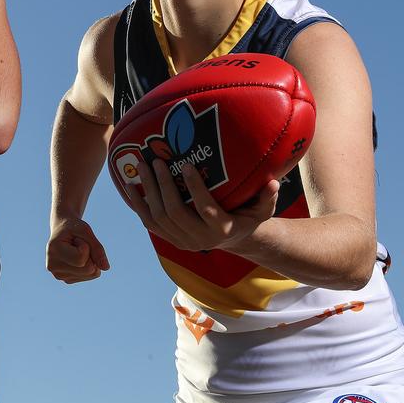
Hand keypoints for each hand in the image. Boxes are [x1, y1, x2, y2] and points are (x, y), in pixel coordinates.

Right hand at [46, 217, 109, 283]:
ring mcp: (59, 275)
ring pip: (91, 274)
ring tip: (77, 250)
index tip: (77, 239)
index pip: (81, 258)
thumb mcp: (85, 230)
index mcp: (53, 250)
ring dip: (90, 259)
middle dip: (90, 253)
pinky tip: (77, 258)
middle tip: (78, 244)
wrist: (62, 231)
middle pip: (88, 269)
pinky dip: (89, 265)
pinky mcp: (67, 280)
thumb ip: (97, 247)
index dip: (86, 246)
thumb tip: (106, 268)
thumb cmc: (73, 227)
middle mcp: (53, 266)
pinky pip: (90, 276)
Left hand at [120, 159, 278, 252]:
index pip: (206, 209)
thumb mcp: (263, 209)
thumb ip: (268, 197)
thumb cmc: (248, 216)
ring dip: (148, 191)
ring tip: (142, 166)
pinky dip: (138, 205)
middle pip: (175, 212)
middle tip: (156, 161)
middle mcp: (199, 239)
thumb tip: (274, 182)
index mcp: (222, 229)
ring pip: (159, 217)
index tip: (186, 165)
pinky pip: (149, 223)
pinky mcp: (170, 240)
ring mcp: (182, 241)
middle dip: (164, 186)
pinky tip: (130, 186)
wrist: (234, 239)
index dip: (195, 188)